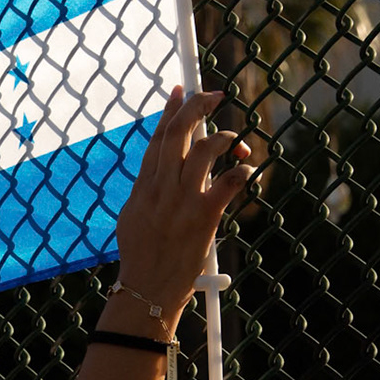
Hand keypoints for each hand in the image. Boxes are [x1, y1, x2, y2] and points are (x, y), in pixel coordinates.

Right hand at [109, 88, 253, 336]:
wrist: (147, 289)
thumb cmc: (141, 259)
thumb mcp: (133, 219)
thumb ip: (145, 194)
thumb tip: (154, 175)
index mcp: (143, 187)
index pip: (157, 139)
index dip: (170, 111)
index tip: (181, 90)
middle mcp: (161, 188)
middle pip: (179, 133)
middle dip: (199, 106)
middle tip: (216, 95)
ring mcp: (181, 201)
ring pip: (205, 149)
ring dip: (225, 137)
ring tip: (235, 142)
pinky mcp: (203, 216)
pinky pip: (228, 181)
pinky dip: (242, 170)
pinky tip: (247, 169)